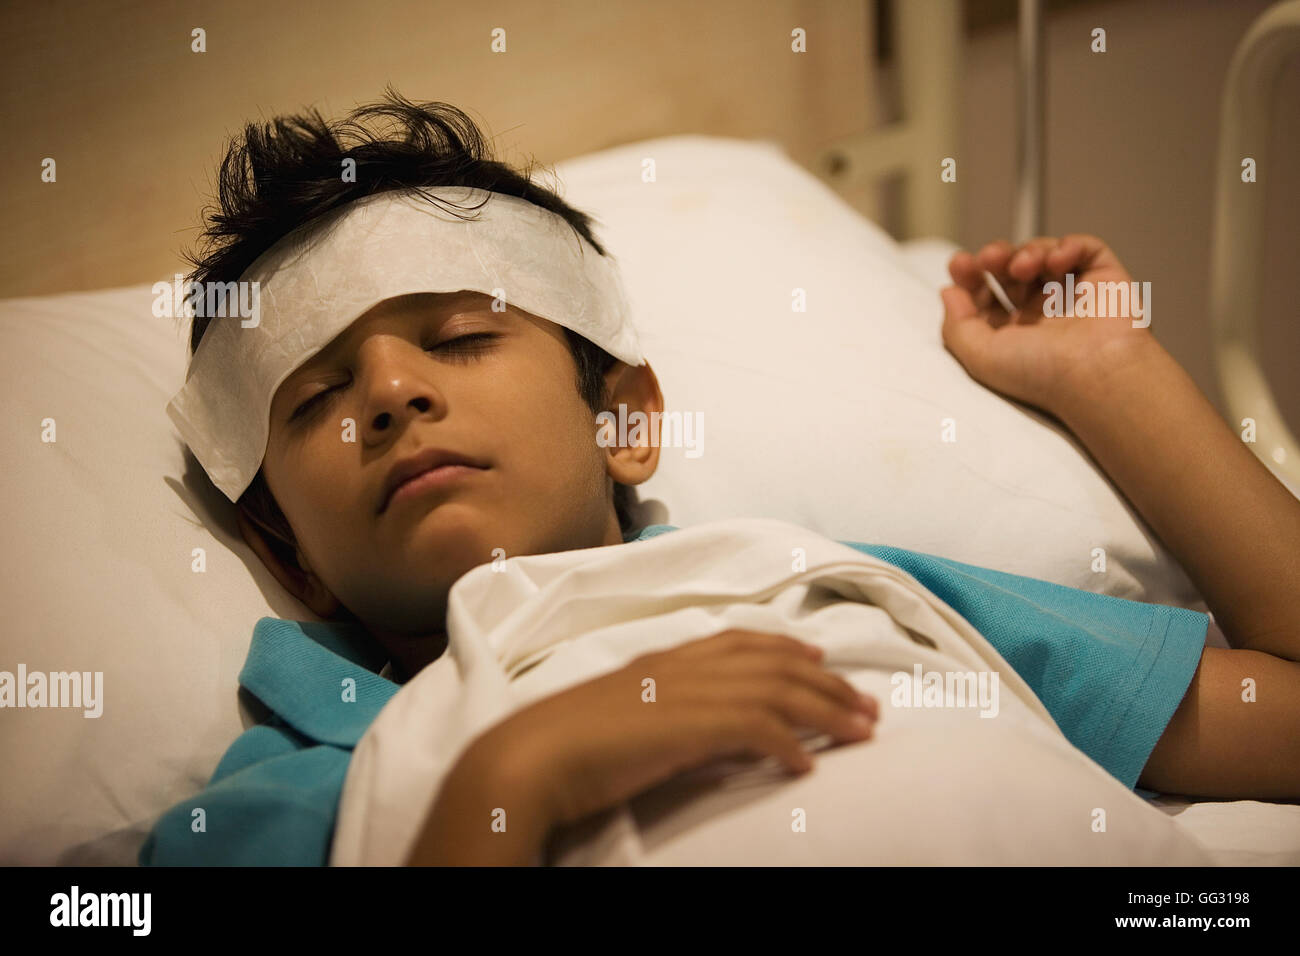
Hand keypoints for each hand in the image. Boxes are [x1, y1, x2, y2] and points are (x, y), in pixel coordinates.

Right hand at [474, 628, 878, 827]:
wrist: (533, 757)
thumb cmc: (565, 746)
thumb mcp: (622, 716)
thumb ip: (663, 711)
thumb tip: (701, 729)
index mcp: (663, 659)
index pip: (739, 640)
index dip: (786, 648)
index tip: (820, 660)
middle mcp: (682, 665)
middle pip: (773, 662)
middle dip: (827, 682)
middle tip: (867, 705)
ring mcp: (688, 691)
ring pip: (779, 689)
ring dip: (828, 710)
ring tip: (862, 732)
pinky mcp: (691, 724)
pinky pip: (760, 728)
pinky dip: (791, 743)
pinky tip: (807, 766)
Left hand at [942, 234, 1160, 416]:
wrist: (1095, 373)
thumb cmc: (1040, 373)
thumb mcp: (980, 356)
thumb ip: (956, 325)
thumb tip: (948, 292)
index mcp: (1013, 332)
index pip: (986, 294)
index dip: (970, 275)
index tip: (960, 264)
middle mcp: (1042, 313)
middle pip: (1010, 269)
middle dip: (995, 256)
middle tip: (989, 257)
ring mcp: (1073, 295)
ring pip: (1043, 254)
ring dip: (1027, 251)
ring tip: (1023, 266)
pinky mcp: (1105, 280)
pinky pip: (1084, 249)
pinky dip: (1067, 246)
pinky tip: (1057, 261)